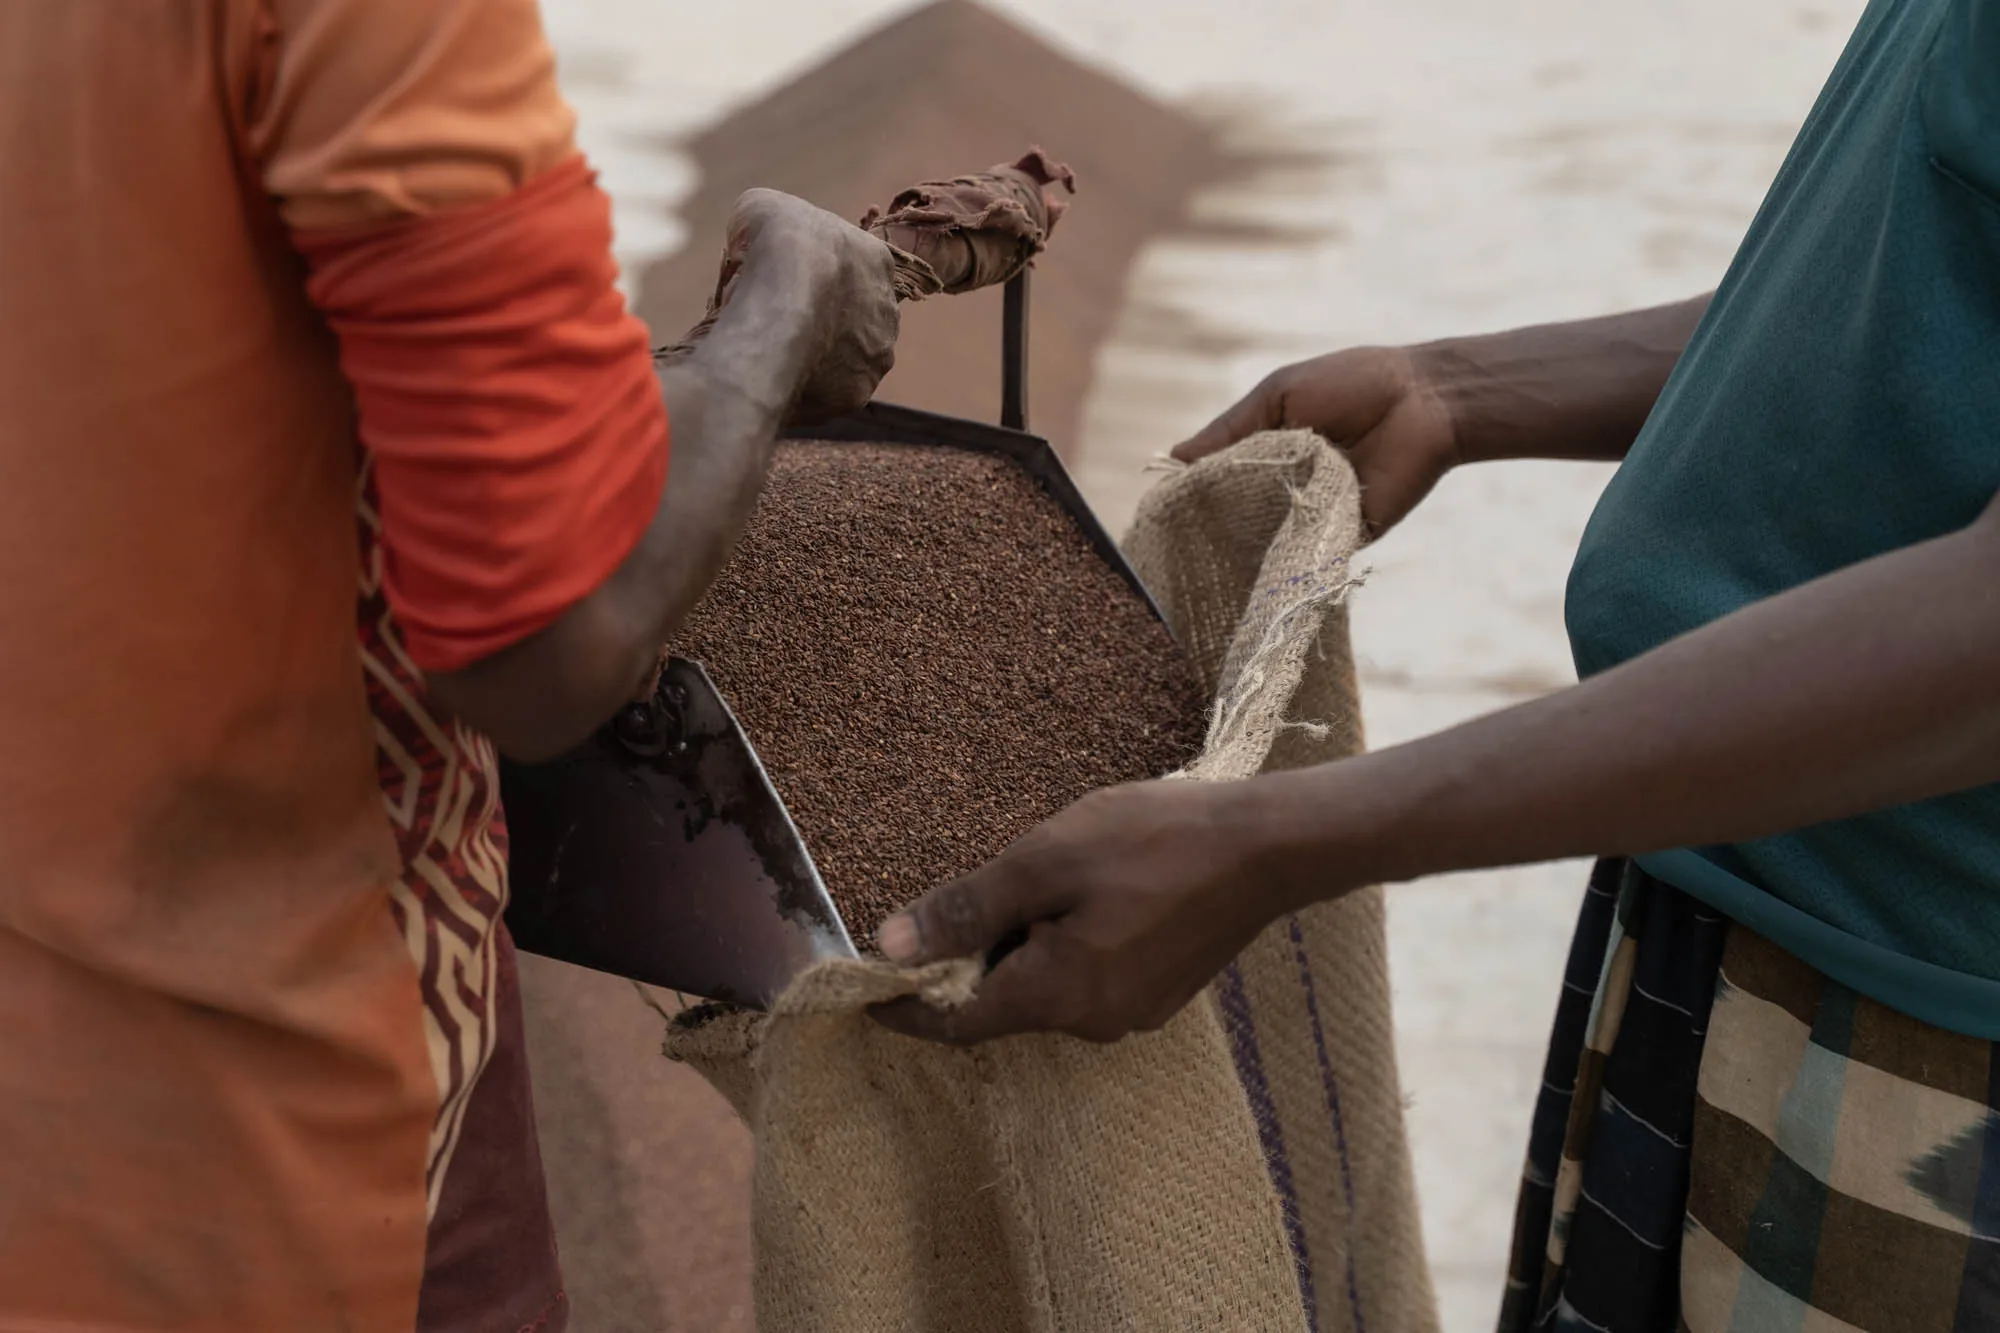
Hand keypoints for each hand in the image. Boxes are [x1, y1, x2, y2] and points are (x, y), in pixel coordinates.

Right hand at [716, 189, 899, 425]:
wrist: (781, 302)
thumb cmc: (776, 247)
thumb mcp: (761, 209)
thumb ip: (769, 225)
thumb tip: (750, 245)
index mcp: (877, 260)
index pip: (849, 268)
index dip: (809, 273)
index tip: (780, 279)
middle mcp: (887, 311)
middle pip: (848, 317)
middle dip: (816, 319)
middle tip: (775, 320)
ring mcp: (875, 356)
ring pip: (841, 359)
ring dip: (811, 355)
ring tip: (772, 350)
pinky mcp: (855, 394)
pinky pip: (826, 392)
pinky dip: (801, 387)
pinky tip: (775, 375)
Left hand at [870, 780, 1297, 1045]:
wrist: (1269, 846)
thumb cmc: (1156, 841)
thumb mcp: (1046, 860)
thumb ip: (966, 908)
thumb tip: (888, 948)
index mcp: (1056, 995)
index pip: (954, 1023)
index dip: (904, 1005)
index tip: (864, 984)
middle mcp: (1092, 1022)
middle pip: (1001, 1002)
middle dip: (974, 954)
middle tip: (978, 886)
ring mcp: (1132, 1012)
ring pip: (1047, 986)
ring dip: (1026, 942)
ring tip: (1045, 875)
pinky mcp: (1159, 993)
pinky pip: (1088, 977)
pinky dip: (1067, 943)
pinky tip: (1089, 890)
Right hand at [1171, 346, 1457, 537]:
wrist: (1422, 402)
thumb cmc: (1352, 384)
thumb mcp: (1280, 396)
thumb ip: (1229, 430)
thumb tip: (1172, 458)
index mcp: (1271, 451)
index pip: (1223, 481)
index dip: (1196, 495)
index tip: (1165, 512)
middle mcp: (1289, 486)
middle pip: (1241, 516)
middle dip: (1216, 526)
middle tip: (1180, 544)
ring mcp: (1316, 513)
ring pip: (1270, 539)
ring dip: (1246, 544)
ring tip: (1209, 557)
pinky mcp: (1345, 534)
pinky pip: (1309, 552)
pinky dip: (1287, 556)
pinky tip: (1257, 563)